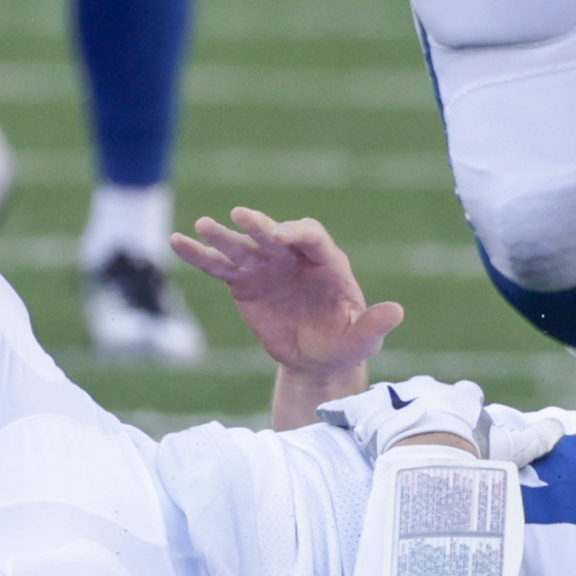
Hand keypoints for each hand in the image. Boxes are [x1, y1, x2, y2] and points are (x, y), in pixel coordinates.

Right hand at [173, 208, 403, 389]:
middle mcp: (295, 257)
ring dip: (223, 236)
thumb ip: (375, 324)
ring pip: (244, 247)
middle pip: (276, 234)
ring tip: (200, 226)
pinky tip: (178, 241)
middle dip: (260, 225)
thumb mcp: (363, 338)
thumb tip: (397, 312)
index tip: (280, 237)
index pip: (313, 238)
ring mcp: (268, 267)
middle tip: (242, 217)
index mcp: (328, 263)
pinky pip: (220, 266)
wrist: (317, 358)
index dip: (298, 234)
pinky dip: (200, 255)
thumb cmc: (346, 342)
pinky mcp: (245, 282)